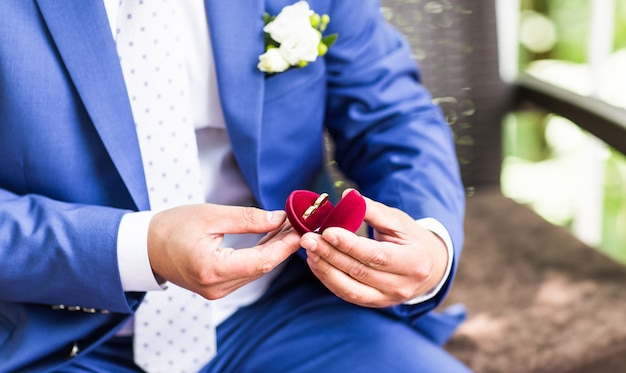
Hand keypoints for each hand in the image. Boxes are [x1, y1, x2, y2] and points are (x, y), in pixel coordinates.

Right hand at [147, 204, 300, 299]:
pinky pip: (246, 272)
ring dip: (273, 250)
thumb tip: (279, 218)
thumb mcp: (211, 215)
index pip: (262, 261)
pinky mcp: (217, 288)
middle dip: (283, 245)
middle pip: (262, 267)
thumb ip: (247, 219)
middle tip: (299, 223)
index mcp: (213, 269)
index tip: (300, 229)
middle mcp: (217, 287)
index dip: (285, 246)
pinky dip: (260, 255)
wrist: (144, 247)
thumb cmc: (172, 227)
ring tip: (288, 226)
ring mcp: (217, 291)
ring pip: (256, 271)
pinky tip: (270, 237)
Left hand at [300, 190, 447, 307]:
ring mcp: (387, 299)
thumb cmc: (411, 239)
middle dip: (330, 254)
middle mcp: (402, 286)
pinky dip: (329, 279)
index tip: (327, 231)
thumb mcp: (398, 221)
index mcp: (414, 262)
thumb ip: (373, 210)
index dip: (350, 245)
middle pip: (359, 271)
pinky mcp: (374, 303)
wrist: (428, 267)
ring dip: (325, 269)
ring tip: (309, 250)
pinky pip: (347, 294)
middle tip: (308, 239)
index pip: (376, 255)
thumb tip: (347, 196)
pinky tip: (316, 263)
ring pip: (350, 288)